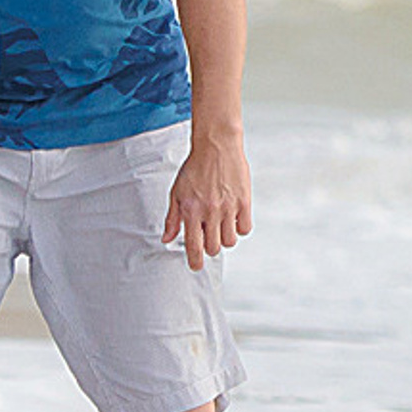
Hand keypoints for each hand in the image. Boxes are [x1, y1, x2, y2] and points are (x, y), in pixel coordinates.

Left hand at [162, 126, 251, 271]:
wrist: (216, 145)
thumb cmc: (195, 168)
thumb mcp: (177, 192)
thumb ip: (172, 218)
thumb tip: (166, 239)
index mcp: (191, 211)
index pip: (193, 247)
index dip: (194, 261)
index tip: (195, 265)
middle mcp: (210, 211)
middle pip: (213, 248)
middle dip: (209, 247)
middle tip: (208, 236)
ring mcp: (228, 207)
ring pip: (229, 241)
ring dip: (225, 238)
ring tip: (221, 226)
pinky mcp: (244, 202)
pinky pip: (245, 228)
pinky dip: (240, 228)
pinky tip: (234, 218)